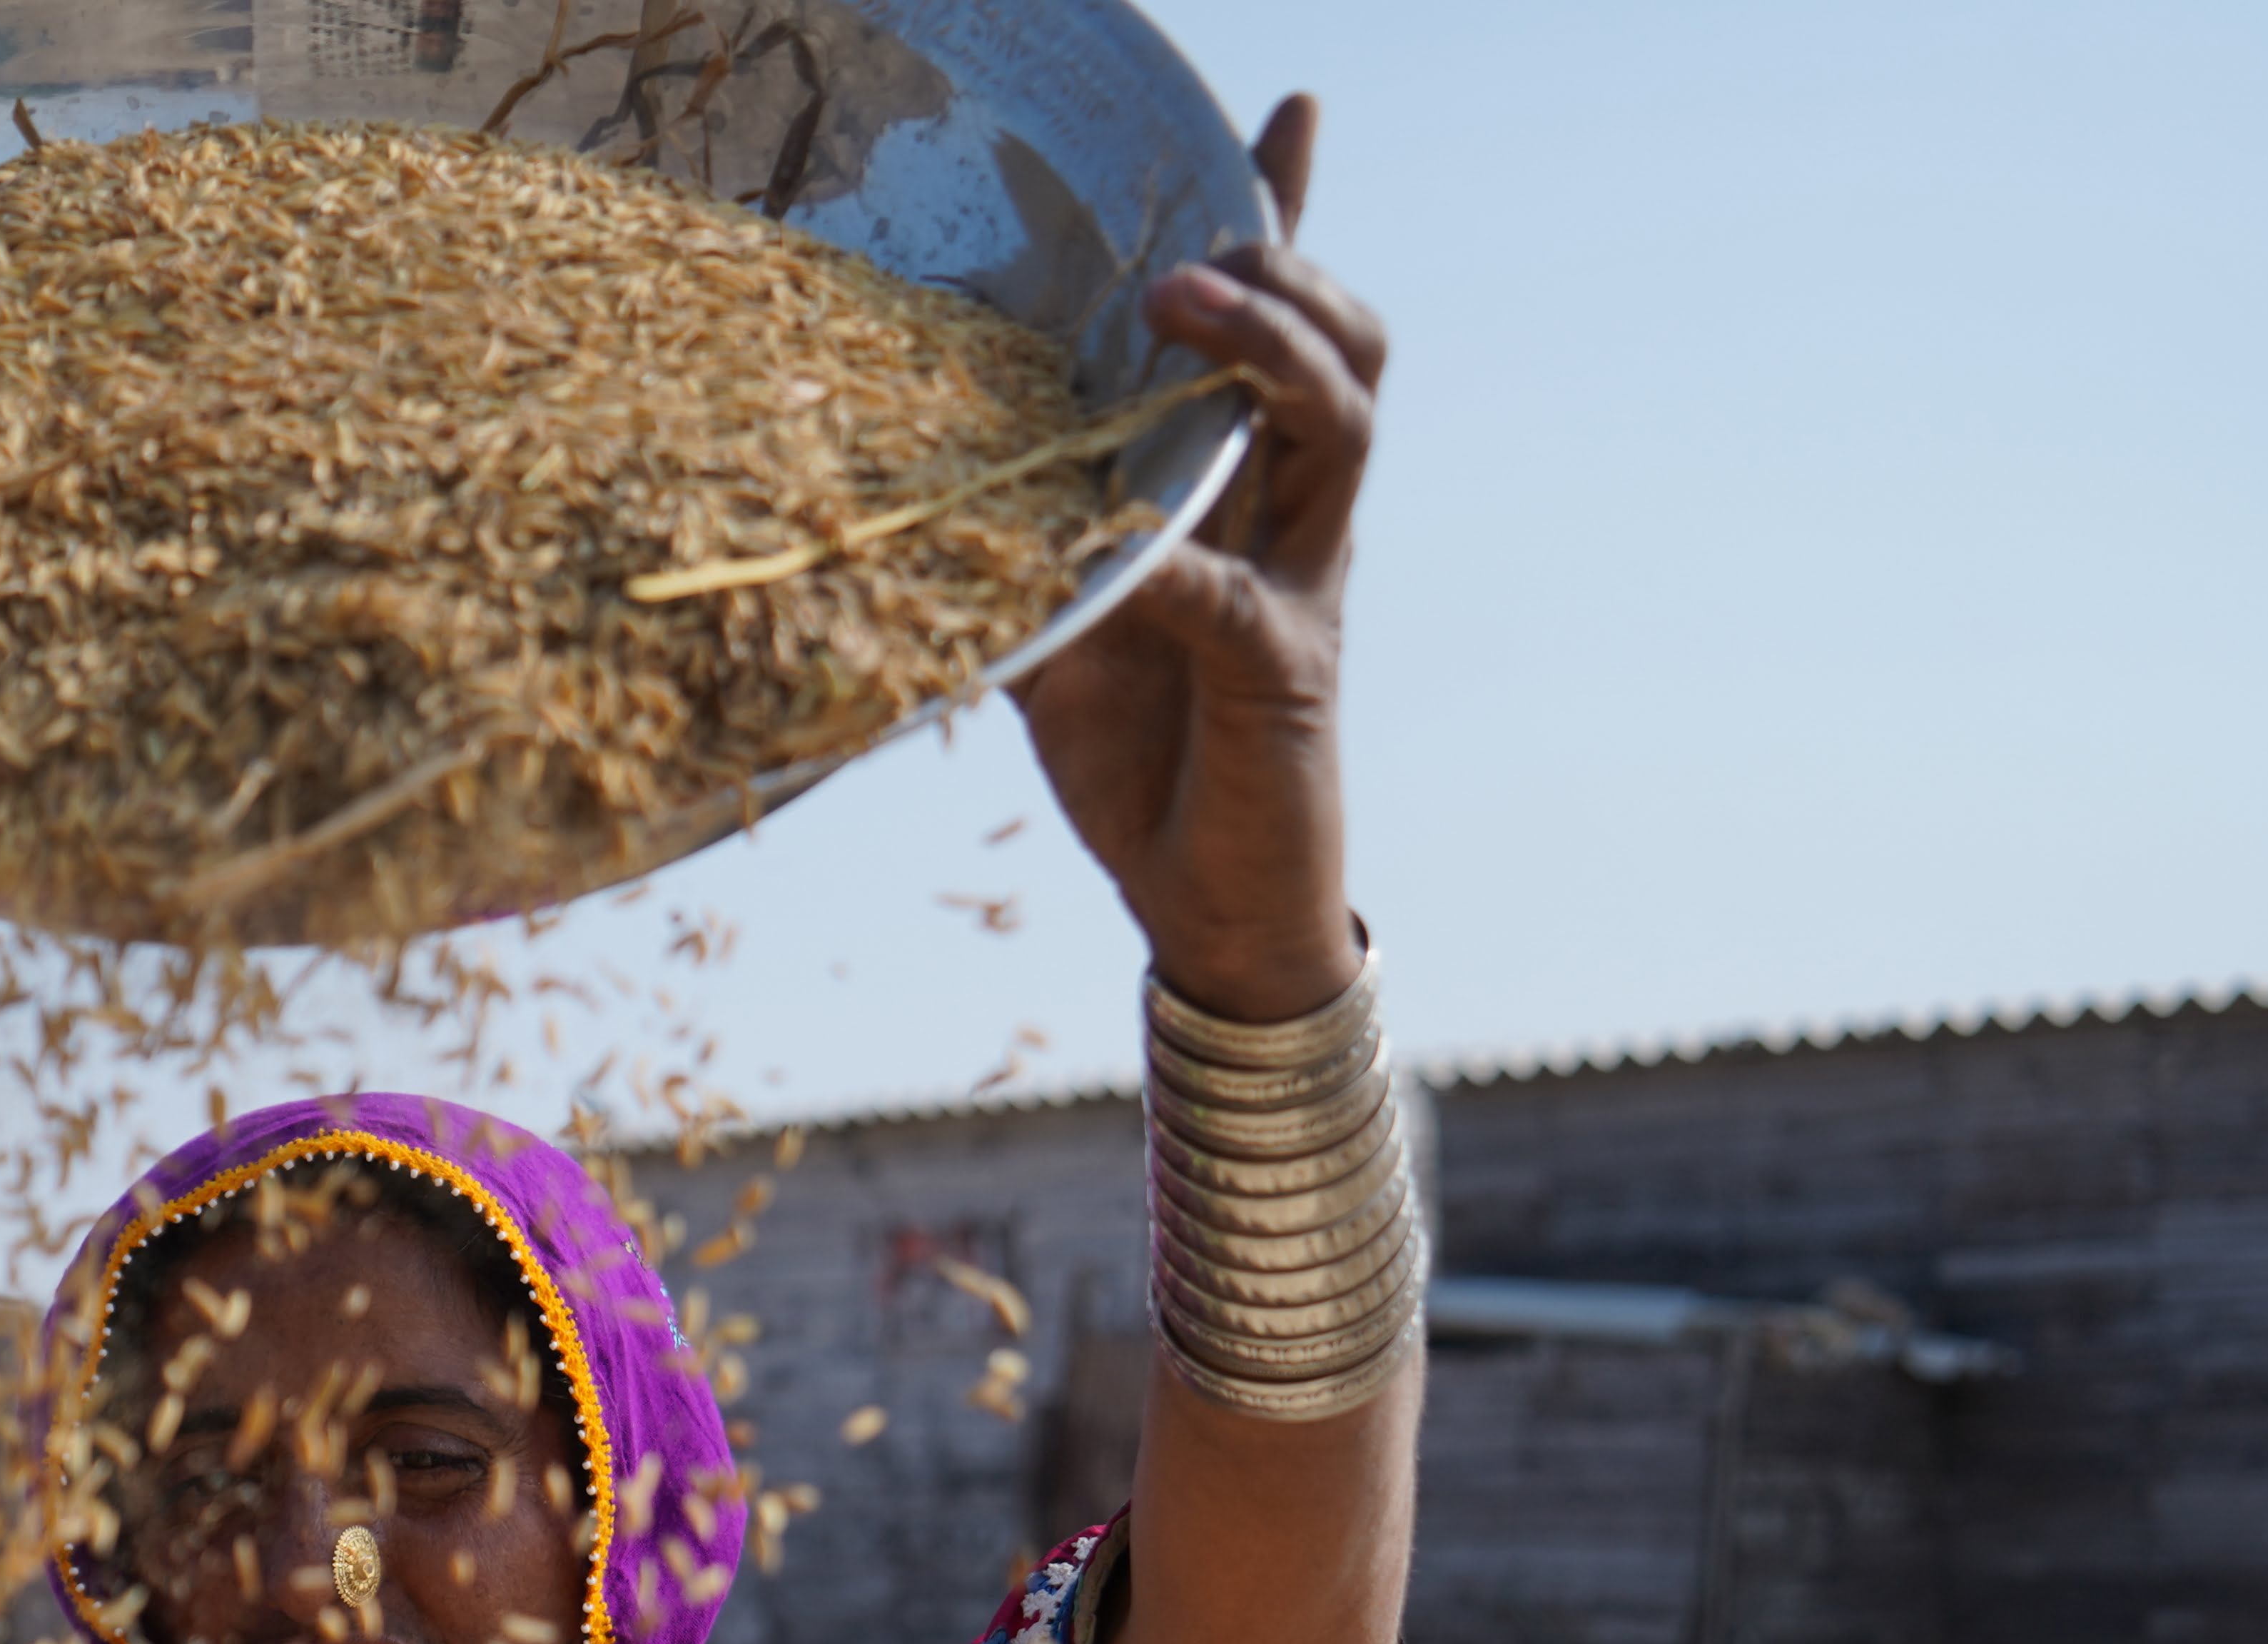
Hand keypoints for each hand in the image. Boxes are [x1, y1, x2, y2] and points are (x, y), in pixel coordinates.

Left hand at [1013, 96, 1387, 1023]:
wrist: (1209, 907)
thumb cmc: (1144, 761)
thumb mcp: (1059, 635)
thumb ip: (1023, 549)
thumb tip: (922, 488)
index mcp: (1246, 495)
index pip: (1284, 331)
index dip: (1289, 221)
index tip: (1289, 112)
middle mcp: (1296, 522)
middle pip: (1344, 346)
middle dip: (1284, 268)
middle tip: (1202, 239)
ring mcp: (1307, 588)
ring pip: (1343, 424)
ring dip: (1268, 355)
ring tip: (1194, 306)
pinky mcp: (1288, 672)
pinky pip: (1228, 591)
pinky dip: (1166, 563)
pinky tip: (1116, 546)